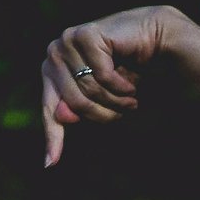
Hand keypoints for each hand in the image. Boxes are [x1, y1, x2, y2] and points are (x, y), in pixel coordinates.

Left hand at [41, 7, 189, 165]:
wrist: (150, 39)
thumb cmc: (123, 71)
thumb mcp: (100, 97)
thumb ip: (77, 110)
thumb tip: (59, 130)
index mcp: (52, 71)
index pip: (50, 110)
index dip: (53, 137)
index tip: (50, 164)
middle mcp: (55, 53)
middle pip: (75, 103)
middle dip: (103, 113)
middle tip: (125, 111)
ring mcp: (68, 40)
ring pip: (90, 91)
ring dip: (116, 101)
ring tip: (130, 96)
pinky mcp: (87, 34)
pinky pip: (104, 76)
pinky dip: (122, 84)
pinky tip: (130, 80)